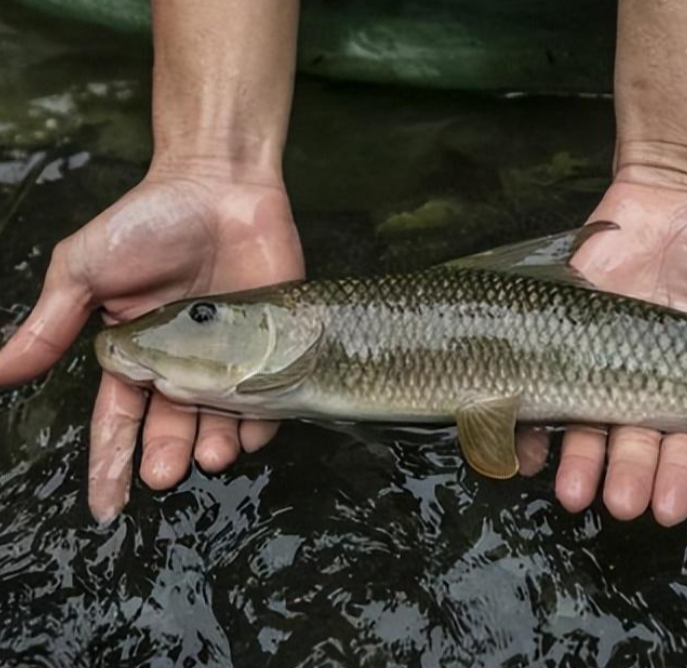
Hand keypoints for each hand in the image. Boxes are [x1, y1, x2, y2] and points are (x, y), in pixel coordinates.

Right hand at [0, 159, 303, 521]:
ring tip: (213, 455)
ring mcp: (231, 356)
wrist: (221, 184)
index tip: (107, 507)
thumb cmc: (148, 222)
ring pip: (222, 419)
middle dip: (166, 456)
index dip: (110, 464)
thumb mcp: (84, 268)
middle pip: (172, 427)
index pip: (116, 421)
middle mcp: (183, 364)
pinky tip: (256, 432)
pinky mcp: (274, 343)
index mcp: (134, 353)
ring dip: (216, 444)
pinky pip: (273, 393)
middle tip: (166, 473)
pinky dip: (266, 418)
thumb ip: (50, 323)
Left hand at [520, 179, 686, 525]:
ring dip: (578, 462)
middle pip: (632, 444)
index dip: (677, 477)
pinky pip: (540, 385)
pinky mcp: (560, 340)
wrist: (673, 200)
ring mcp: (598, 366)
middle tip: (620, 502)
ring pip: (585, 425)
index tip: (666, 506)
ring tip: (574, 492)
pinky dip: (528, 418)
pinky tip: (524, 447)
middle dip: (627, 476)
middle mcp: (644, 388)